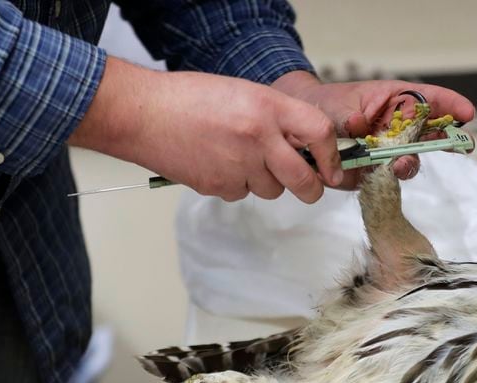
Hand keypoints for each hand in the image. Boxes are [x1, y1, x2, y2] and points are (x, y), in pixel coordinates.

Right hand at [70, 57, 342, 202]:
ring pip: (272, 190)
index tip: (333, 168)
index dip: (332, 157)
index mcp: (268, 107)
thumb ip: (277, 119)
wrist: (143, 114)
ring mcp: (239, 165)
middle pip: (304, 180)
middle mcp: (259, 137)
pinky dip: (236, 185)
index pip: (320, 133)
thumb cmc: (191, 99)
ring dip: (266, 182)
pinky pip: (242, 194)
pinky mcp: (219, 186)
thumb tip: (306, 147)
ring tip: (240, 158)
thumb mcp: (245, 94)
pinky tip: (217, 164)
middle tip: (310, 187)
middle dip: (311, 188)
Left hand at [272, 71, 474, 188]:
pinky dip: (388, 181)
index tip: (467, 113)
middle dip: (443, 140)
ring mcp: (387, 152)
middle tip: (457, 144)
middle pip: (428, 134)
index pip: (428, 99)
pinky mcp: (374, 174)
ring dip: (409, 162)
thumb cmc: (326, 107)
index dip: (449, 105)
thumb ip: (352, 116)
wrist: (300, 132)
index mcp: (394, 101)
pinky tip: (385, 176)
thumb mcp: (340, 104)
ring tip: (401, 162)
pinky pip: (387, 180)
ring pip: (409, 160)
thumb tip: (360, 125)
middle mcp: (396, 128)